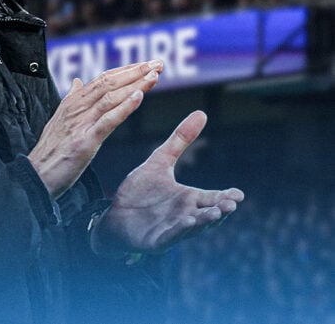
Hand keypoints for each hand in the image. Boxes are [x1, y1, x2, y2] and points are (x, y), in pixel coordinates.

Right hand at [29, 60, 163, 197]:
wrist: (35, 176)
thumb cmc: (49, 152)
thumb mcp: (59, 122)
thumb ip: (71, 101)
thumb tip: (77, 82)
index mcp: (72, 103)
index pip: (102, 79)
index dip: (126, 70)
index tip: (146, 64)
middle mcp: (76, 108)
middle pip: (108, 83)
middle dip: (135, 72)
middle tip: (158, 64)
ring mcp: (80, 124)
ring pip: (110, 97)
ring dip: (134, 84)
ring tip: (154, 76)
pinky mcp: (84, 141)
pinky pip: (107, 121)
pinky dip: (124, 107)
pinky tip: (138, 97)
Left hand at [91, 110, 243, 256]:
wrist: (113, 215)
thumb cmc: (140, 191)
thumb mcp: (159, 162)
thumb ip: (179, 141)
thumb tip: (202, 112)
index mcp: (189, 199)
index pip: (213, 198)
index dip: (226, 197)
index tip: (239, 194)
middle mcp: (185, 215)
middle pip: (208, 214)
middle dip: (220, 210)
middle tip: (231, 204)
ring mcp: (172, 229)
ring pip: (193, 227)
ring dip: (204, 222)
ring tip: (215, 214)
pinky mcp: (156, 240)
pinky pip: (171, 236)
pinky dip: (179, 231)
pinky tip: (186, 222)